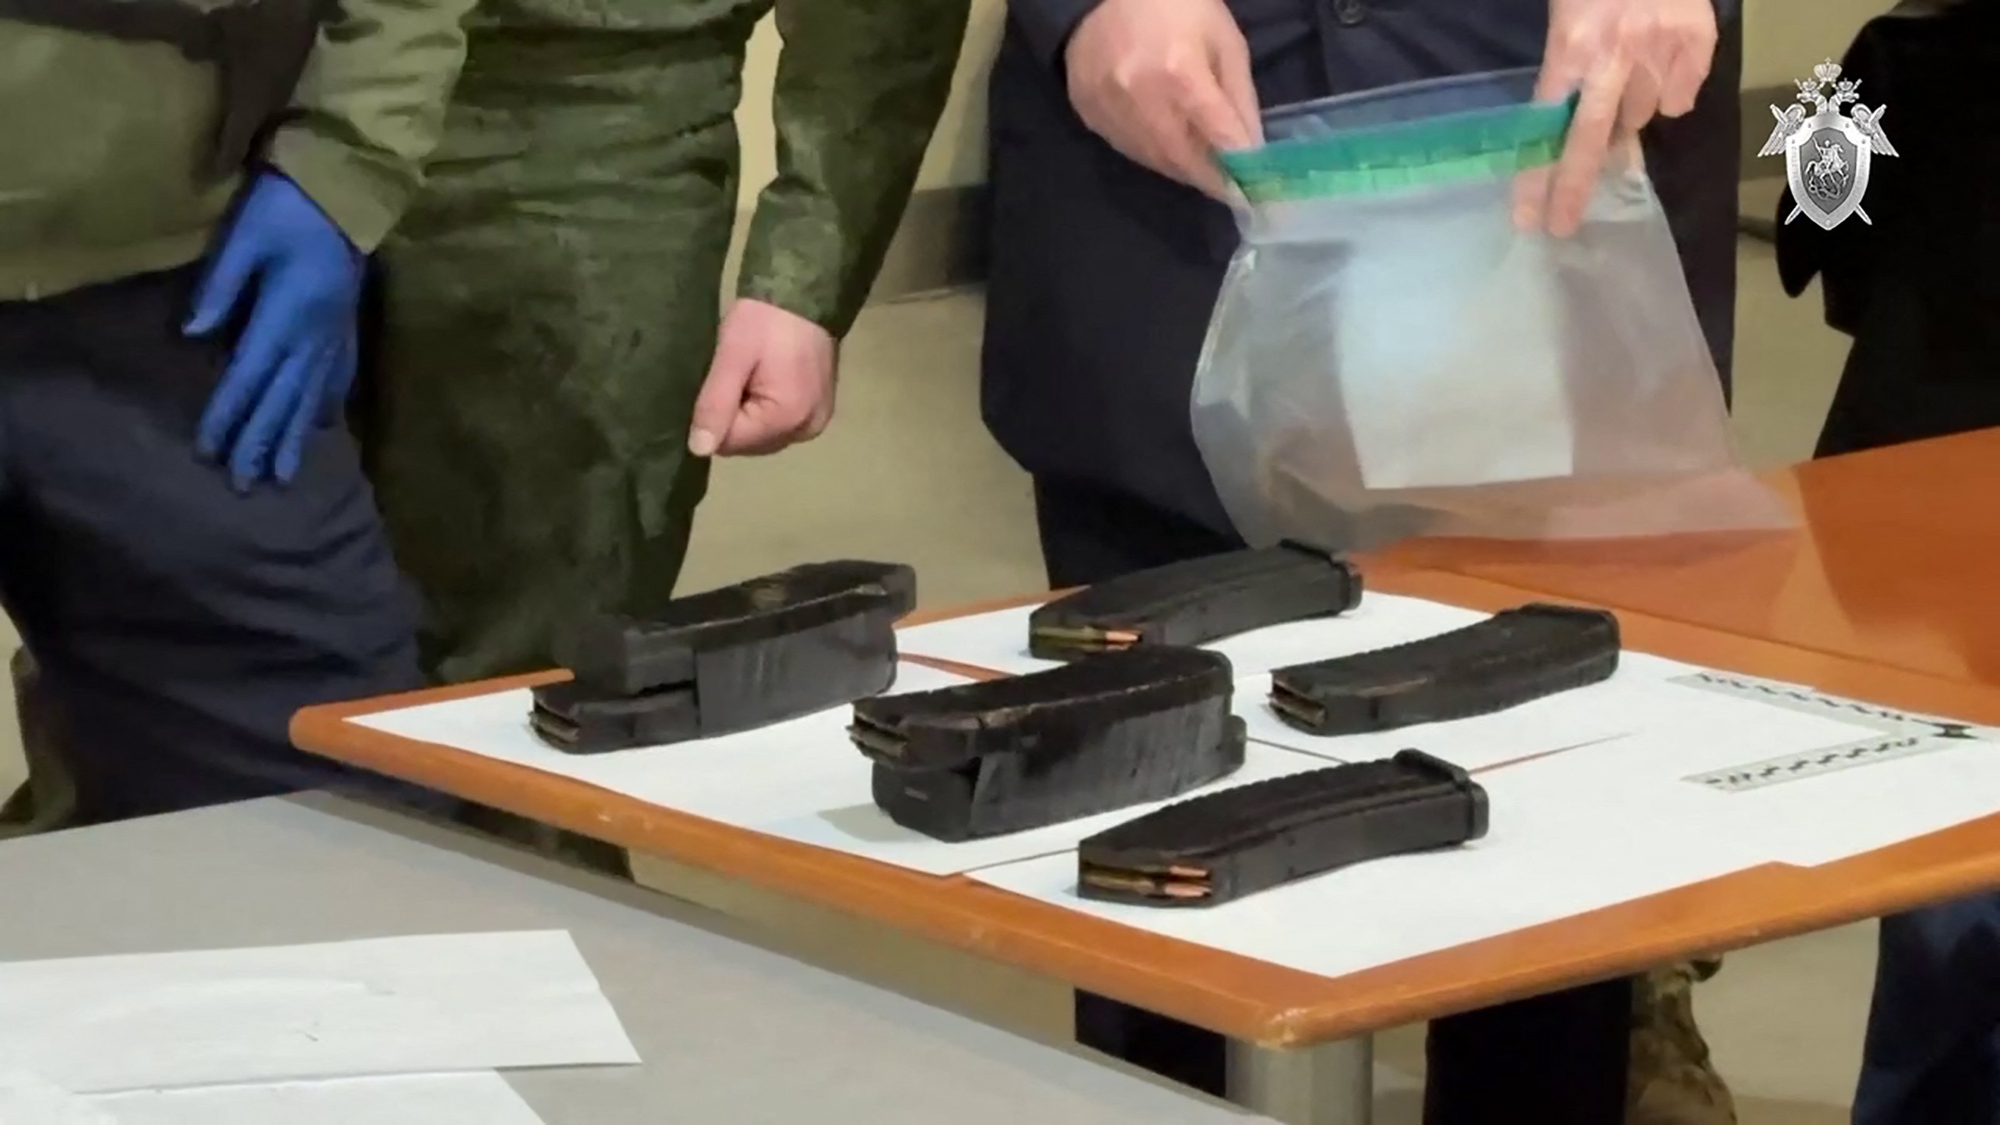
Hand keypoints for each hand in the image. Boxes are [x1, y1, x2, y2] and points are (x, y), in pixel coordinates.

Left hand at [184, 171, 362, 489]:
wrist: (349, 185)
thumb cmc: (289, 204)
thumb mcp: (244, 235)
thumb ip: (220, 286)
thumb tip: (193, 335)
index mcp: (284, 315)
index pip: (248, 377)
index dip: (227, 417)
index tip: (209, 453)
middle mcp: (313, 336)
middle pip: (281, 400)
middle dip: (260, 444)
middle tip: (245, 487)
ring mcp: (335, 333)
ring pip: (311, 397)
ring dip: (293, 439)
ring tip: (283, 477)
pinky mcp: (347, 324)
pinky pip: (338, 376)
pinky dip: (327, 405)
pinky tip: (322, 426)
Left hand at [687, 299, 837, 457]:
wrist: (804, 292)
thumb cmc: (765, 320)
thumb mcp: (732, 356)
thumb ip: (715, 404)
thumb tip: (699, 450)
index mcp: (786, 419)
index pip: (730, 443)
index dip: (714, 417)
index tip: (718, 382)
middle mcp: (806, 430)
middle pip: (749, 444)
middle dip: (732, 418)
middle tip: (734, 377)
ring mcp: (815, 424)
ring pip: (764, 438)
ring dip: (748, 417)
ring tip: (749, 378)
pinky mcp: (819, 414)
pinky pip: (781, 427)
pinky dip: (766, 413)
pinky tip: (763, 384)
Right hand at [1064, 0, 1261, 199]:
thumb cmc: (1177, 8)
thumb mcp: (1224, 42)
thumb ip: (1239, 98)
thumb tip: (1252, 149)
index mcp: (1181, 74)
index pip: (1218, 137)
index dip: (1238, 169)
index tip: (1253, 193)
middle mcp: (1142, 99)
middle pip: (1183, 159)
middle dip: (1210, 179)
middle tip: (1229, 189)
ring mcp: (1111, 110)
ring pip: (1155, 161)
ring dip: (1183, 170)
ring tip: (1202, 168)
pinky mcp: (1090, 116)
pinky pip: (1129, 150)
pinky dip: (1154, 155)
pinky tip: (1168, 145)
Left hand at [1518, 0, 1716, 235]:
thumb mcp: (1567, 17)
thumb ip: (1571, 72)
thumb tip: (1586, 134)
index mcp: (1573, 46)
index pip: (1547, 125)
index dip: (1537, 175)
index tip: (1527, 219)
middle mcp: (1616, 53)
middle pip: (1593, 137)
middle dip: (1575, 187)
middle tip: (1562, 225)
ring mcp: (1662, 48)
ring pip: (1642, 115)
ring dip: (1628, 114)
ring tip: (1624, 80)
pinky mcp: (1700, 41)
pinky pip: (1680, 96)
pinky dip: (1670, 91)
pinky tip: (1662, 65)